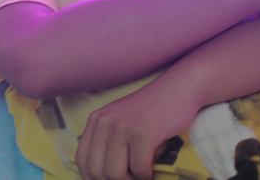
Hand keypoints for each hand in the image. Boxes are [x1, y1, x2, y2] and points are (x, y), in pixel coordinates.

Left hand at [75, 76, 201, 179]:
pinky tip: (151, 171)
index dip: (93, 179)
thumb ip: (106, 142)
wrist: (178, 89)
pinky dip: (146, 176)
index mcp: (95, 121)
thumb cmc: (151, 112)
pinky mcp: (142, 132)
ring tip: (140, 176)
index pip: (82, 161)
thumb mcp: (120, 122)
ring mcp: (122, 126)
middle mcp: (103, 122)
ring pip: (114, 174)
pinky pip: (139, 169)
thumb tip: (97, 176)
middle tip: (130, 179)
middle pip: (96, 171)